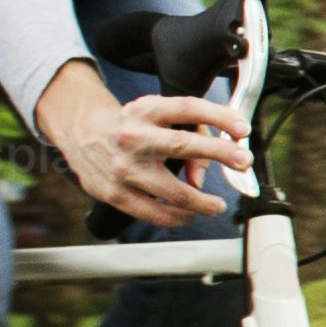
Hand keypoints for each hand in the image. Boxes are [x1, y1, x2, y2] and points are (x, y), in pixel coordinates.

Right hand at [43, 76, 248, 226]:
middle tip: (243, 161)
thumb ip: (189, 134)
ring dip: (202, 201)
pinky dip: (178, 217)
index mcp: (146, 111)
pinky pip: (154, 213)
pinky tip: (189, 214)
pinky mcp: (115, 194)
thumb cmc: (132, 126)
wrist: (82, 133)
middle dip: (219, 153)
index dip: (218, 116)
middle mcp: (133, 137)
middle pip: (181, 145)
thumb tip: (203, 174)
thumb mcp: (156, 115)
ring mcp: (123, 168)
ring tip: (217, 205)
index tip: (242, 129)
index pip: (187, 108)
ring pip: (172, 190)